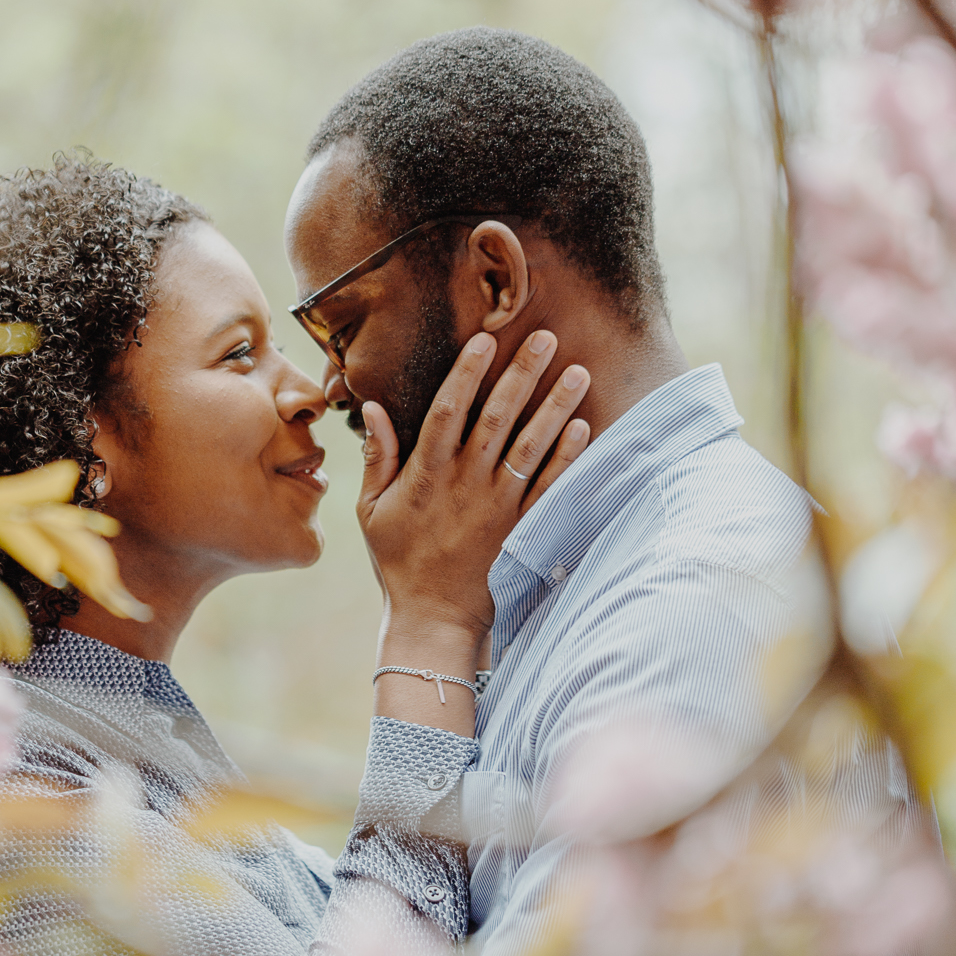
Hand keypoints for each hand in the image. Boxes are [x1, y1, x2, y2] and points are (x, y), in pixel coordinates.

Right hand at [359, 329, 589, 647]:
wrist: (433, 619)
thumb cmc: (399, 562)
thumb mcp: (371, 510)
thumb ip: (377, 457)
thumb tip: (372, 408)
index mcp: (426, 473)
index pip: (446, 410)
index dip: (466, 373)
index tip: (483, 340)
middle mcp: (465, 483)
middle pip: (496, 417)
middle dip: (521, 374)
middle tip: (545, 337)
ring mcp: (497, 506)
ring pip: (529, 446)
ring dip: (555, 407)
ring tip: (577, 372)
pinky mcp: (521, 528)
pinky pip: (548, 487)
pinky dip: (567, 458)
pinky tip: (583, 428)